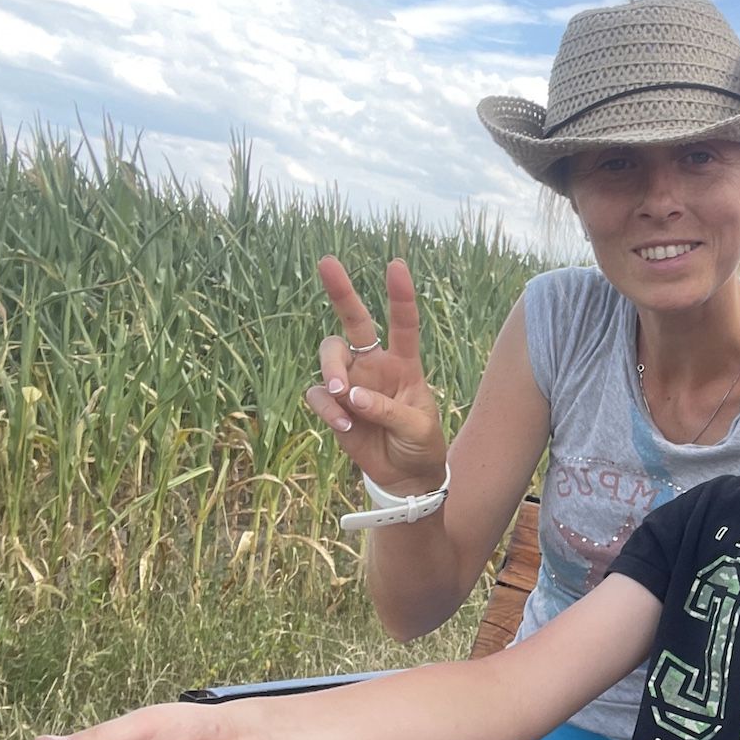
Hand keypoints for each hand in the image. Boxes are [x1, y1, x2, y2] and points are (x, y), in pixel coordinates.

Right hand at [303, 256, 449, 494]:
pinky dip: (327, 408)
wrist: (405, 476)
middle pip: (354, 320)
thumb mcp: (418, 428)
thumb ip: (389, 410)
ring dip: (332, 370)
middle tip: (327, 262)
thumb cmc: (420, 444)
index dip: (400, 295)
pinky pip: (319, 395)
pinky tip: (344, 426)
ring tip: (343, 395)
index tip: (396, 265)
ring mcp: (351, 382)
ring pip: (330, 354)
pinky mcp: (334, 405)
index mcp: (404, 364)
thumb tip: (354, 396)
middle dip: (341, 290)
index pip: (403, 324)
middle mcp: (374, 365)